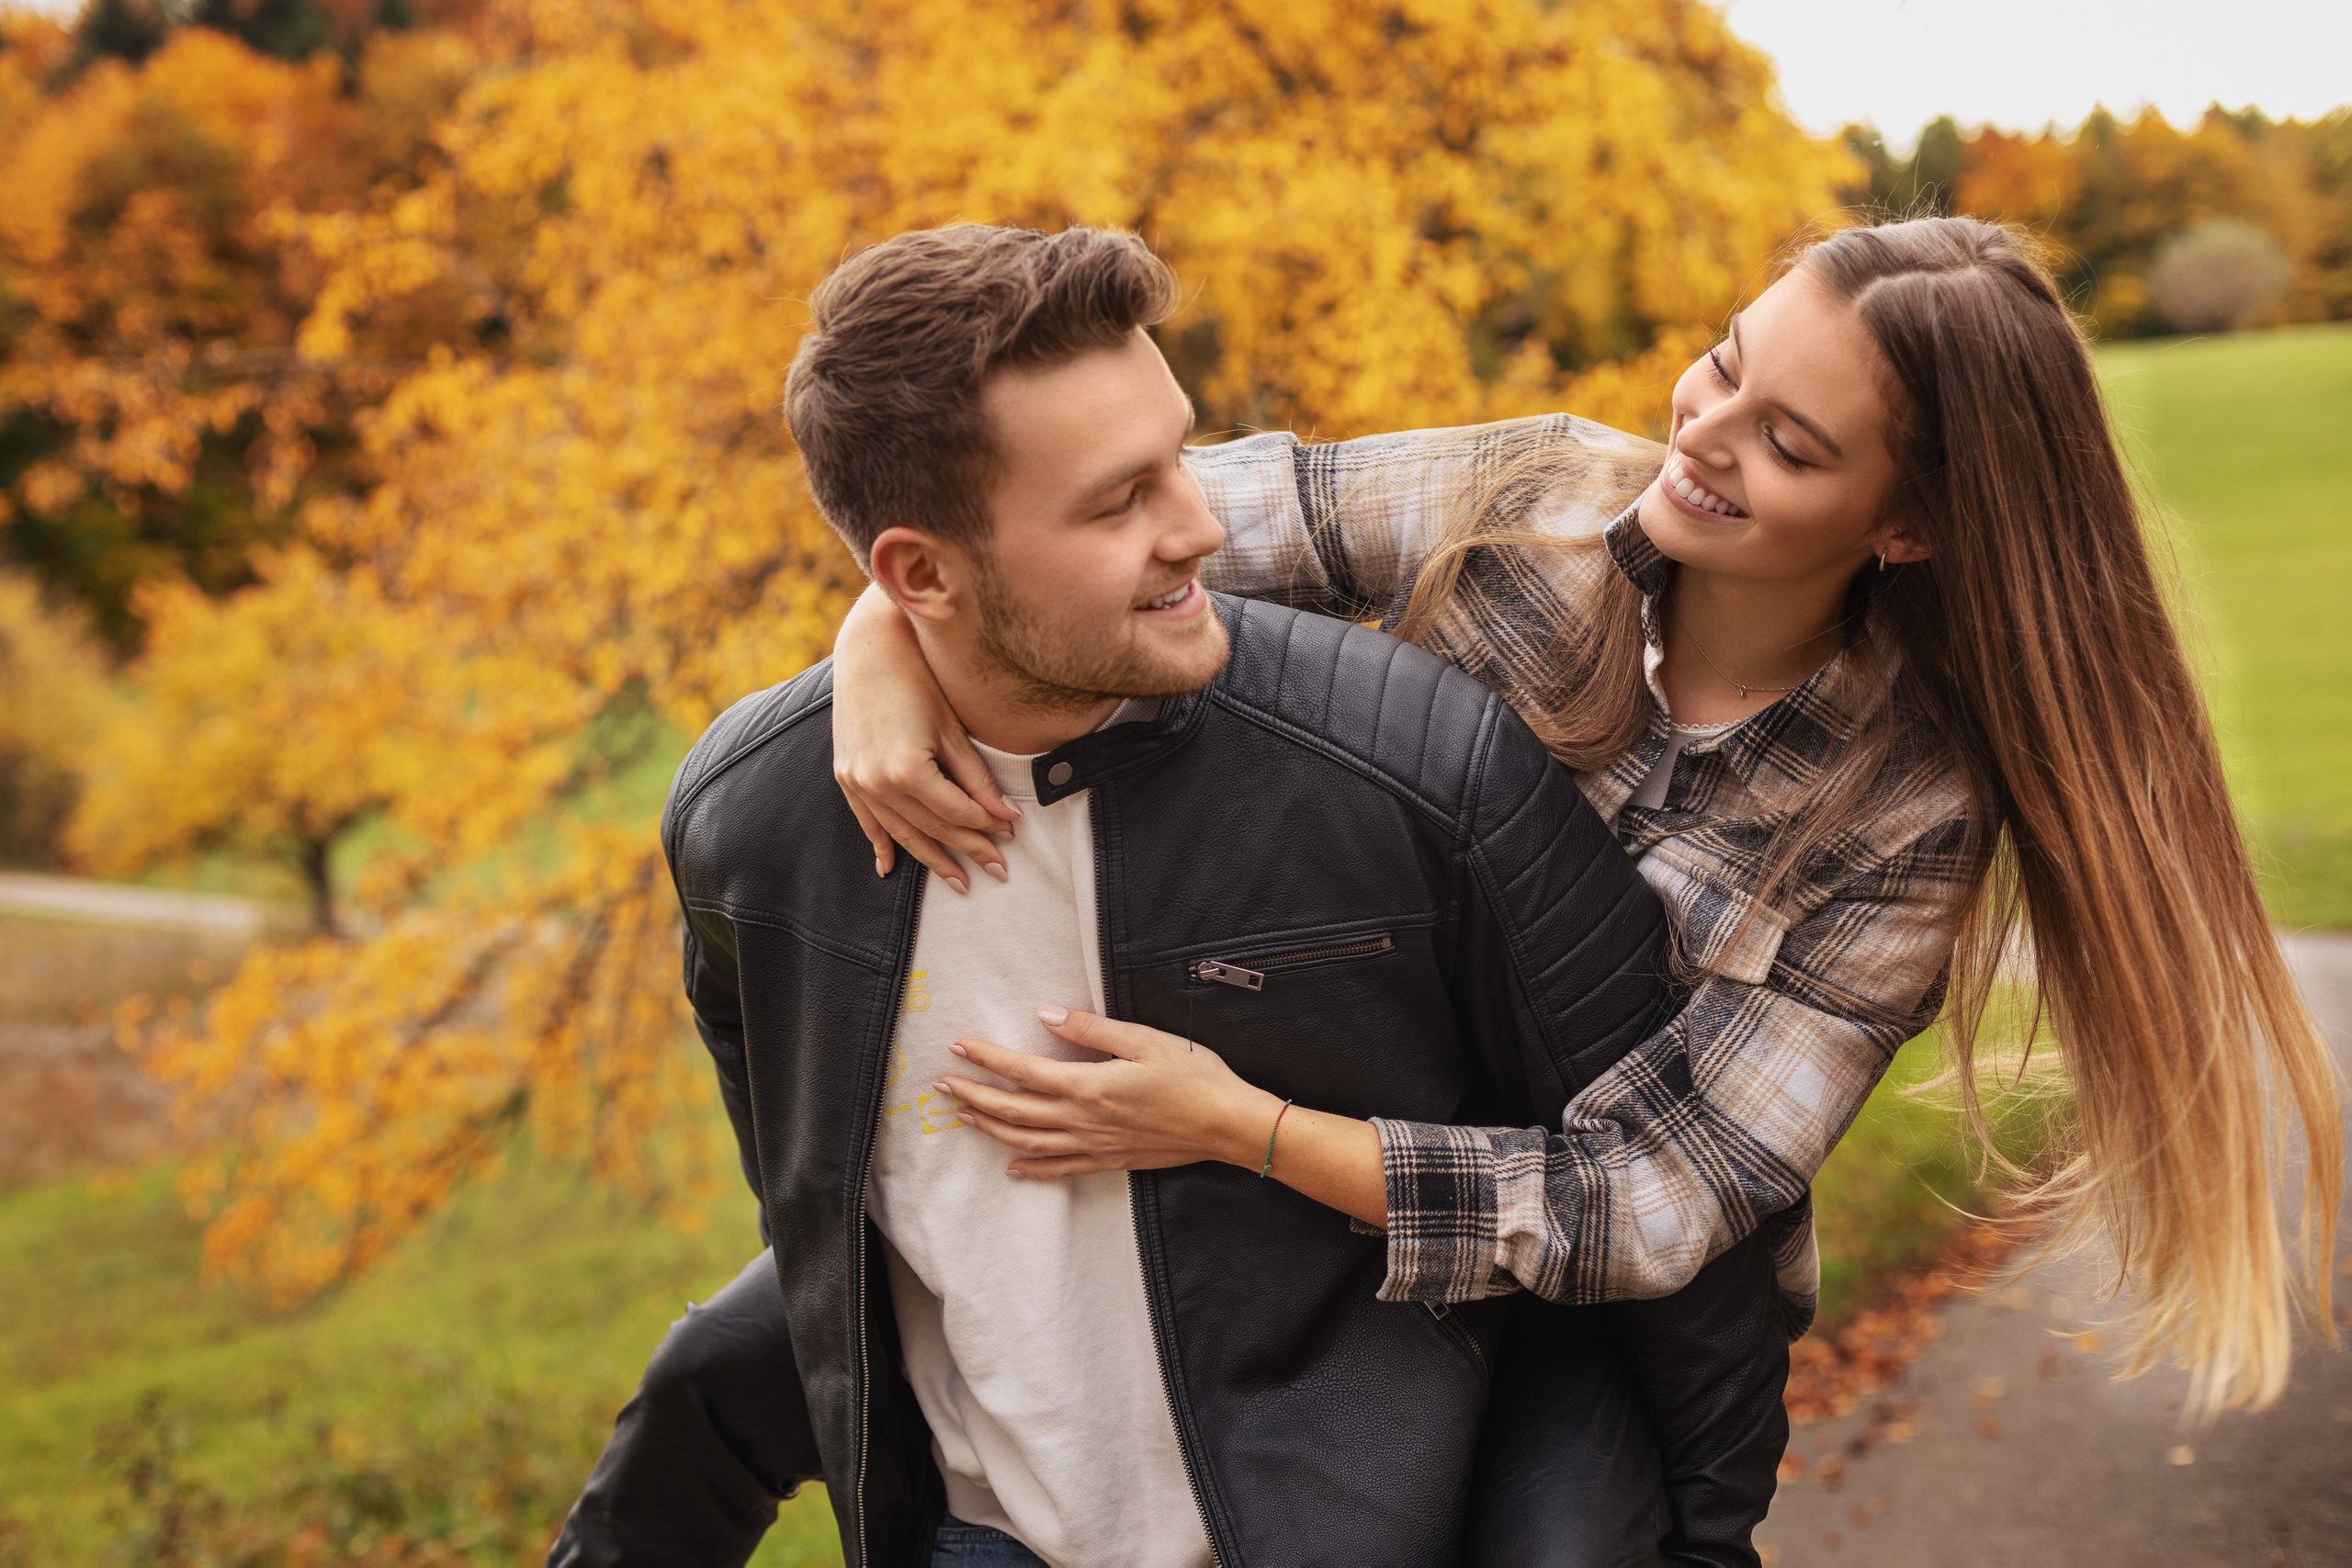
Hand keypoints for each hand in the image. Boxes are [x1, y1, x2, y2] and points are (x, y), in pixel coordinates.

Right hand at [832, 582, 1020, 892]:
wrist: (868, 650)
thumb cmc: (918, 681)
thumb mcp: (952, 730)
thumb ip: (976, 778)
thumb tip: (1005, 816)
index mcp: (907, 770)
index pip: (956, 813)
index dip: (987, 826)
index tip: (1011, 835)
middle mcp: (877, 783)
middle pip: (931, 828)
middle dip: (967, 850)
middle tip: (998, 870)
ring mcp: (856, 782)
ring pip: (900, 832)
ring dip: (930, 857)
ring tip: (958, 880)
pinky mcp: (845, 776)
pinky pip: (866, 821)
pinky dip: (881, 844)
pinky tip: (890, 868)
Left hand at [938, 1006, 1280, 1178]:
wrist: (1227, 1124)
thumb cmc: (1193, 1076)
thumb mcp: (1143, 1039)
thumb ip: (1089, 1029)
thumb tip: (1044, 1015)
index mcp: (1088, 1086)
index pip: (1022, 1072)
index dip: (986, 1059)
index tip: (959, 1047)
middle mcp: (1083, 1121)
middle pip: (1014, 1112)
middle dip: (974, 1097)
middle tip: (945, 1085)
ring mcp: (1095, 1145)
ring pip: (1028, 1142)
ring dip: (992, 1130)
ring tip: (965, 1118)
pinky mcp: (1110, 1161)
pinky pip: (1061, 1170)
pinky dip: (1032, 1169)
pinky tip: (1013, 1167)